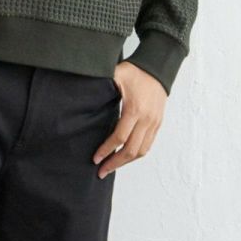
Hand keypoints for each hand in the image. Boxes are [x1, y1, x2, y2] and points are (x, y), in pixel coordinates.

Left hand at [93, 62, 166, 177]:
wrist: (157, 68)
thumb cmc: (134, 71)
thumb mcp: (116, 75)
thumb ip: (102, 86)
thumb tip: (82, 97)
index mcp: (134, 109)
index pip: (119, 137)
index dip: (106, 150)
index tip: (95, 159)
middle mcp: (146, 119)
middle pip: (131, 150)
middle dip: (115, 163)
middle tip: (101, 171)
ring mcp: (154, 123)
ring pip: (142, 151)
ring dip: (126, 162)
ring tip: (112, 167)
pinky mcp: (158, 124)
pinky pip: (148, 145)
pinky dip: (136, 154)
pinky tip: (125, 157)